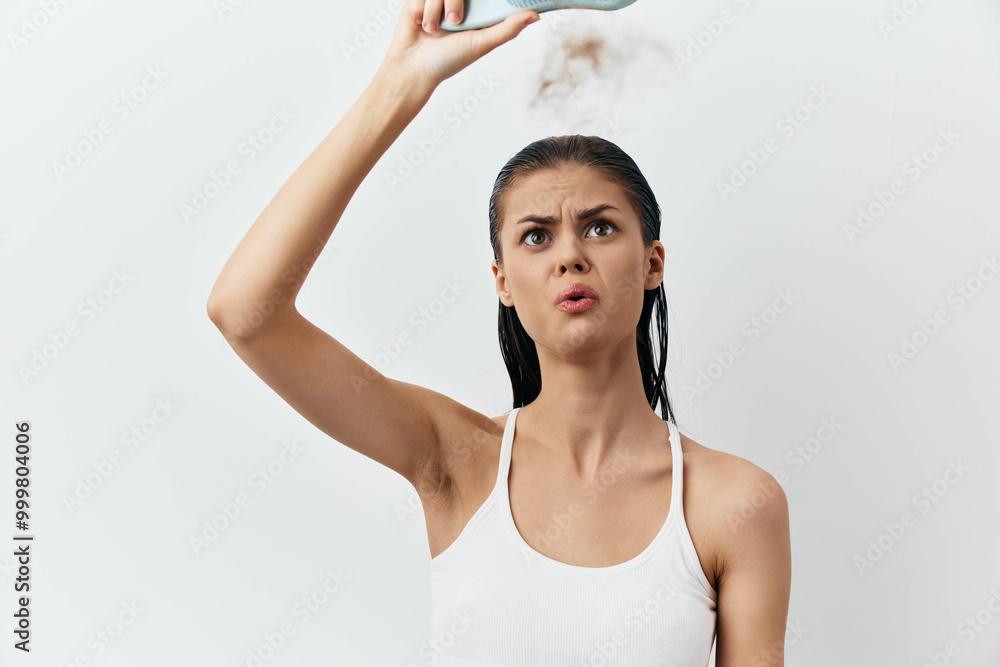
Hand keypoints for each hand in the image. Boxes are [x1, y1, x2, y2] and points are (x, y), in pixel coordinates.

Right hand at [381, 0, 539, 88]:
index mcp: (475, 8)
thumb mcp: (482, 44)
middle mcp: (456, 0)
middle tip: (454, 22)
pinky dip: (422, 11)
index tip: (469, 18)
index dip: (483, 0)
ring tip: (434, 30)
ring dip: (436, 11)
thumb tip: (535, 16)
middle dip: (456, 2)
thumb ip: (508, 28)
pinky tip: (421, 25)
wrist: (413, 69)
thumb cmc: (448, 60)